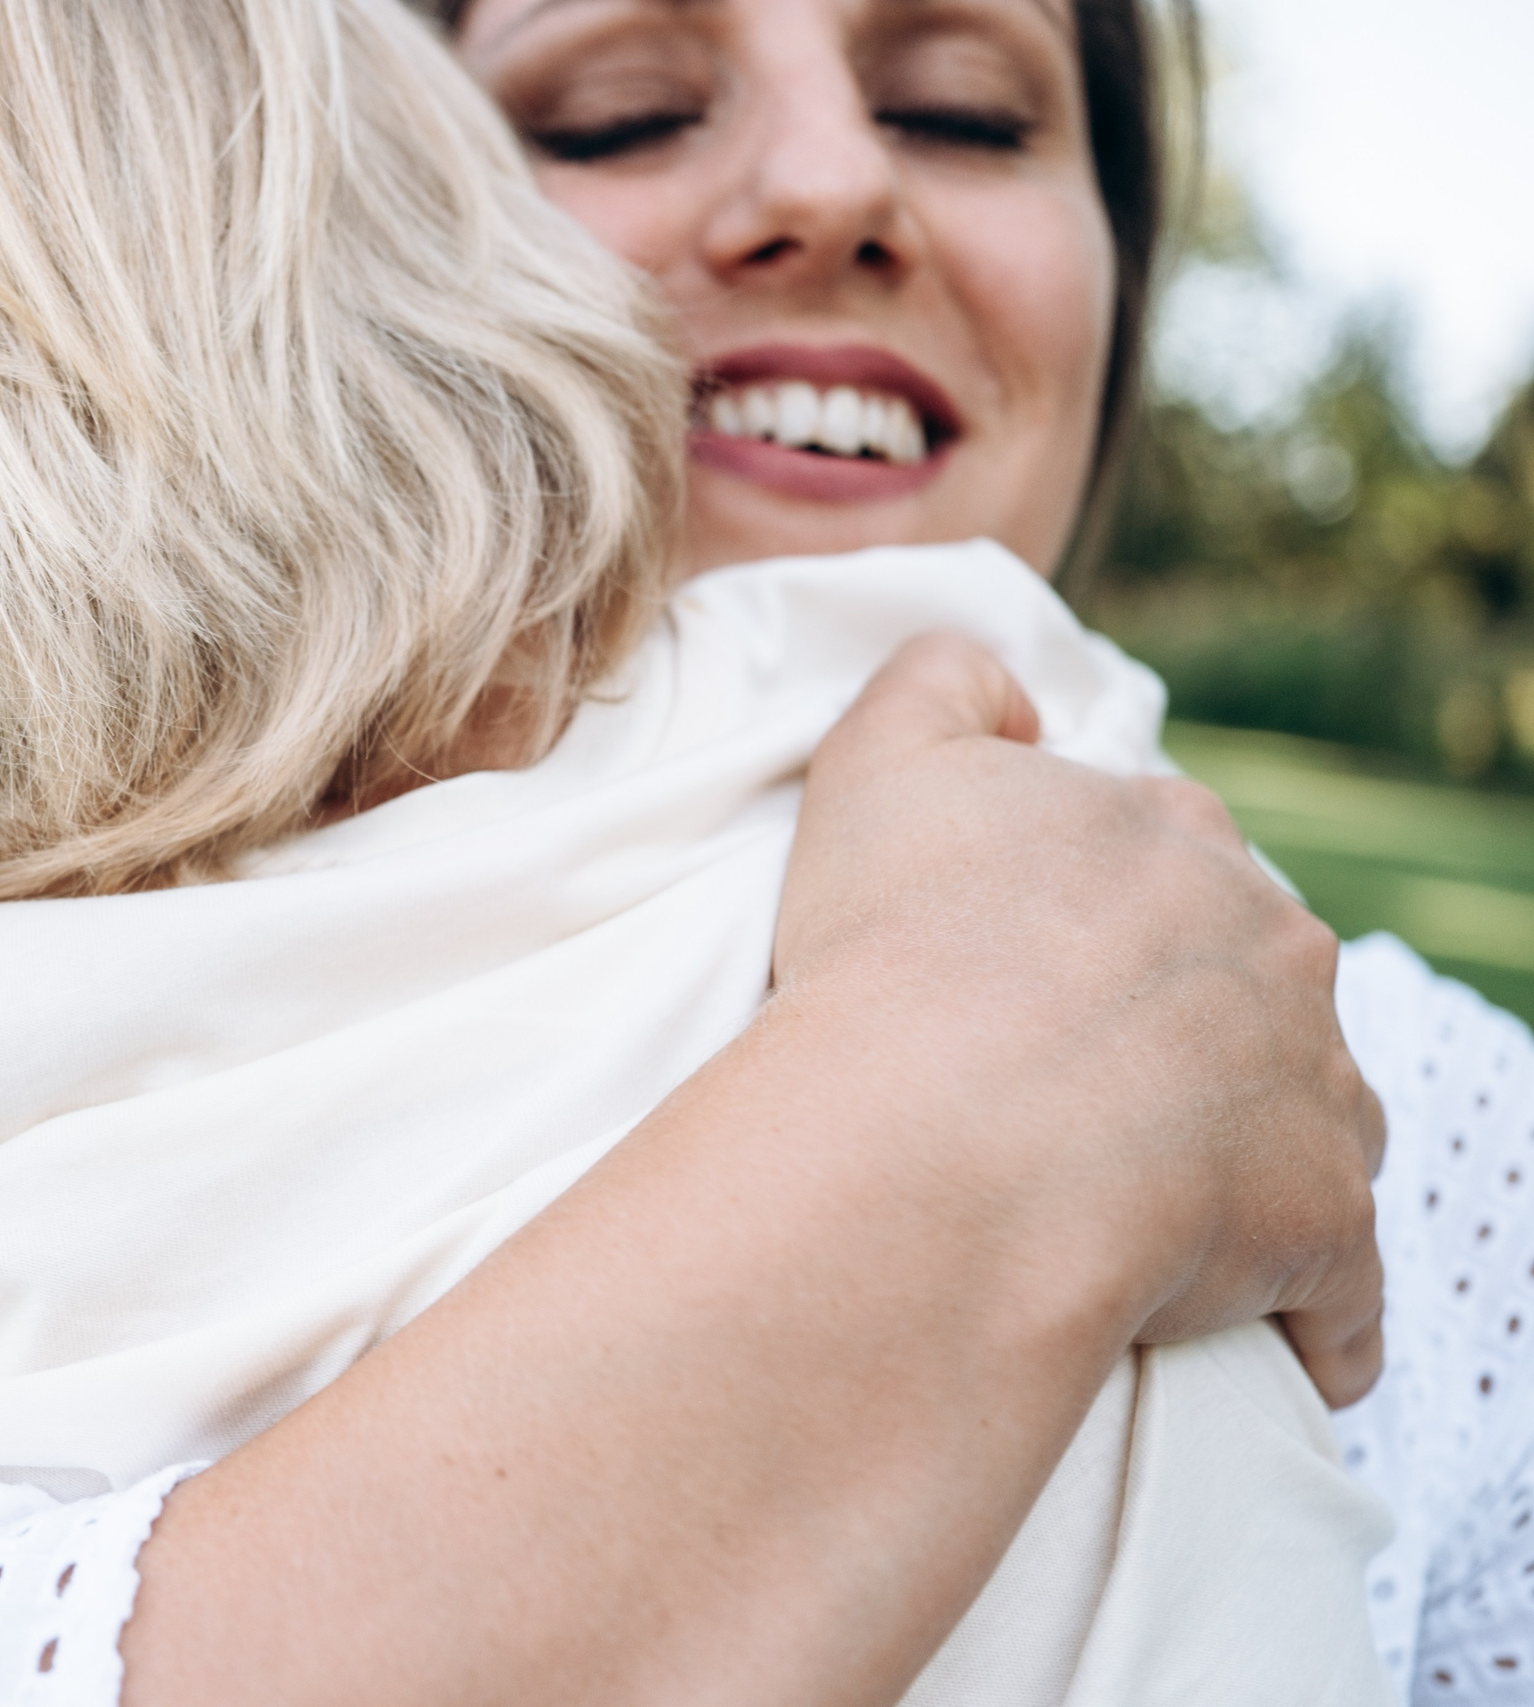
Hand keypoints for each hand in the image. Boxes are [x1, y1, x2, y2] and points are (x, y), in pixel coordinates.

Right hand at [774, 633, 1385, 1405]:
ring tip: (1159, 1226)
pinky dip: (1314, 1319)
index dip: (1091, 920)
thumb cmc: (896, 954)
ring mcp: (1312, 1086)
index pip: (1159, 867)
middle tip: (1073, 1100)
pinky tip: (1266, 1345)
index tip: (1028, 980)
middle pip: (1248, 987)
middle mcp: (1271, 945)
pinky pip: (1338, 1291)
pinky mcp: (1325, 1227)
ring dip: (1256, 1164)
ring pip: (1306, 1122)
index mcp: (1172, 840)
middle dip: (1190, 1031)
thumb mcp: (877, 764)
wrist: (948, 1133)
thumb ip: (937, 685)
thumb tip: (1012, 693)